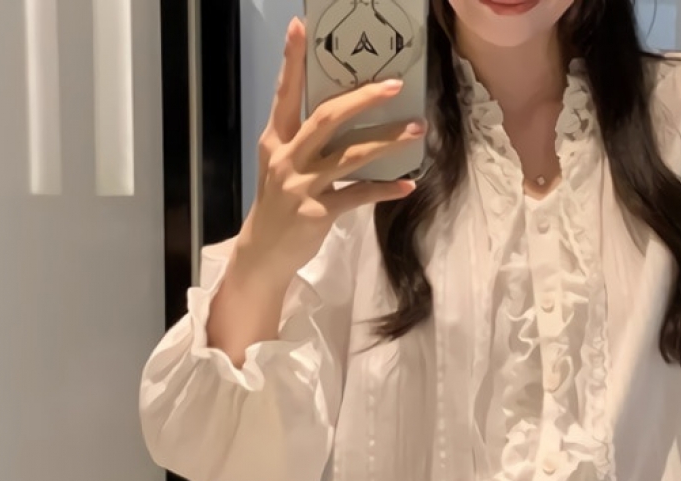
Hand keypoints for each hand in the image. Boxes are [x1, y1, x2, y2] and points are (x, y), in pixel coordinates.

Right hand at [235, 17, 422, 283]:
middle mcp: (288, 159)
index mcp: (276, 141)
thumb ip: (304, 143)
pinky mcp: (318, 213)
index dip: (292, 61)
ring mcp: (302, 186)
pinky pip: (358, 195)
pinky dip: (385, 189)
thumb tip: (343, 117)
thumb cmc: (278, 206)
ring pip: (350, 155)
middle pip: (327, 118)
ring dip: (387, 141)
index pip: (284, 94)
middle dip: (362, 99)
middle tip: (393, 86)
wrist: (264, 253)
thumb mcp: (282, 168)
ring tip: (415, 130)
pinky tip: (407, 185)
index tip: (301, 27)